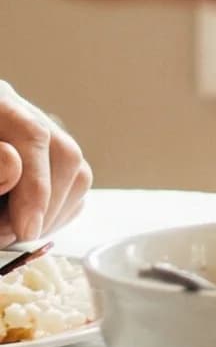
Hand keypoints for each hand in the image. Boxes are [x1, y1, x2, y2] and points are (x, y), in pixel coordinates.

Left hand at [0, 82, 90, 242]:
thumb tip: (10, 167)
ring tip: (15, 232)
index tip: (25, 230)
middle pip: (62, 152)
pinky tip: (24, 223)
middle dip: (45, 206)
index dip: (35, 187)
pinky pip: (69, 183)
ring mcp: (31, 130)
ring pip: (73, 168)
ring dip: (52, 212)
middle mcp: (14, 109)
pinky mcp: (40, 154)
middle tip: (16, 237)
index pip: (31, 134)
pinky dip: (54, 211)